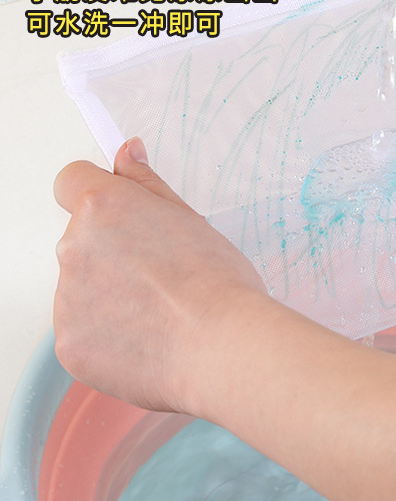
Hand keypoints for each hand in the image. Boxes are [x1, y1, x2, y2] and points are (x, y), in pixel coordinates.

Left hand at [53, 137, 266, 412]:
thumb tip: (126, 153)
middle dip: (114, 254)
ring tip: (162, 315)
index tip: (120, 214)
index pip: (72, 181)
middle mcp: (74, 248)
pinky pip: (85, 333)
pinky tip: (150, 342)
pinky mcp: (70, 344)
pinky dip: (111, 338)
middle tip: (163, 277)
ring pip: (83, 289)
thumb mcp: (191, 220)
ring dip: (111, 297)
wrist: (223, 347)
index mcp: (103, 208)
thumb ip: (147, 184)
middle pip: (83, 241)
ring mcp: (67, 299)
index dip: (97, 195)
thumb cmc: (219, 285)